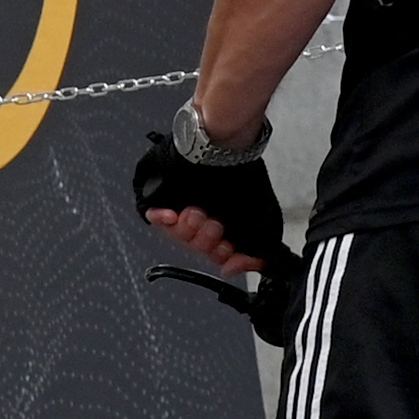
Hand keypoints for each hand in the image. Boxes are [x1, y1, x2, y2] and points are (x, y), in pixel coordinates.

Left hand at [131, 130, 286, 280]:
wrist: (222, 147)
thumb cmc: (243, 178)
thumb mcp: (265, 222)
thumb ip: (256, 255)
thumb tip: (233, 271)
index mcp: (227, 229)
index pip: (220, 257)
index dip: (223, 257)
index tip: (228, 250)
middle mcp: (204, 222)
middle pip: (198, 249)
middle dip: (207, 239)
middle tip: (215, 225)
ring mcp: (182, 212)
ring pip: (178, 237)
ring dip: (189, 228)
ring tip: (198, 212)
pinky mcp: (162, 201)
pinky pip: (153, 219)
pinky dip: (162, 219)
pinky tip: (173, 215)